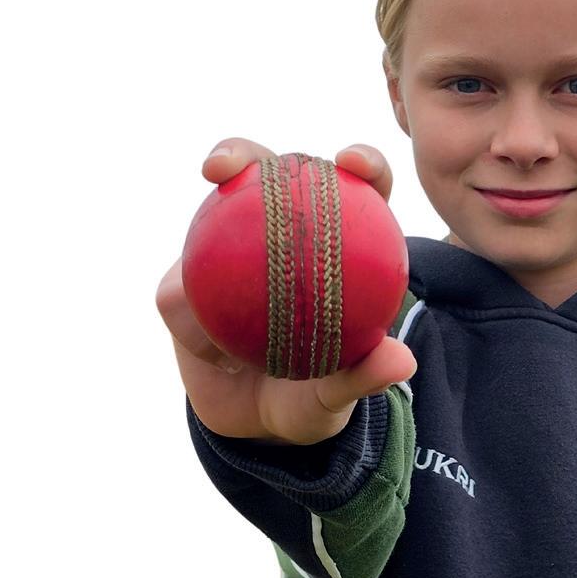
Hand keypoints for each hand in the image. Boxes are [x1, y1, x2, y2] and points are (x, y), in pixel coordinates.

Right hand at [155, 137, 416, 444]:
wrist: (252, 425)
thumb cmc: (307, 401)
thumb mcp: (337, 398)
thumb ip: (364, 376)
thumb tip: (401, 360)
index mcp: (334, 249)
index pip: (355, 193)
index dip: (361, 165)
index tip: (353, 162)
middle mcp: (275, 237)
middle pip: (265, 177)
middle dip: (246, 152)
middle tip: (232, 164)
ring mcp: (224, 254)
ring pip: (209, 213)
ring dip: (204, 200)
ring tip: (209, 202)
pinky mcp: (181, 285)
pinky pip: (174, 292)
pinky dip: (186, 313)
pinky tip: (203, 340)